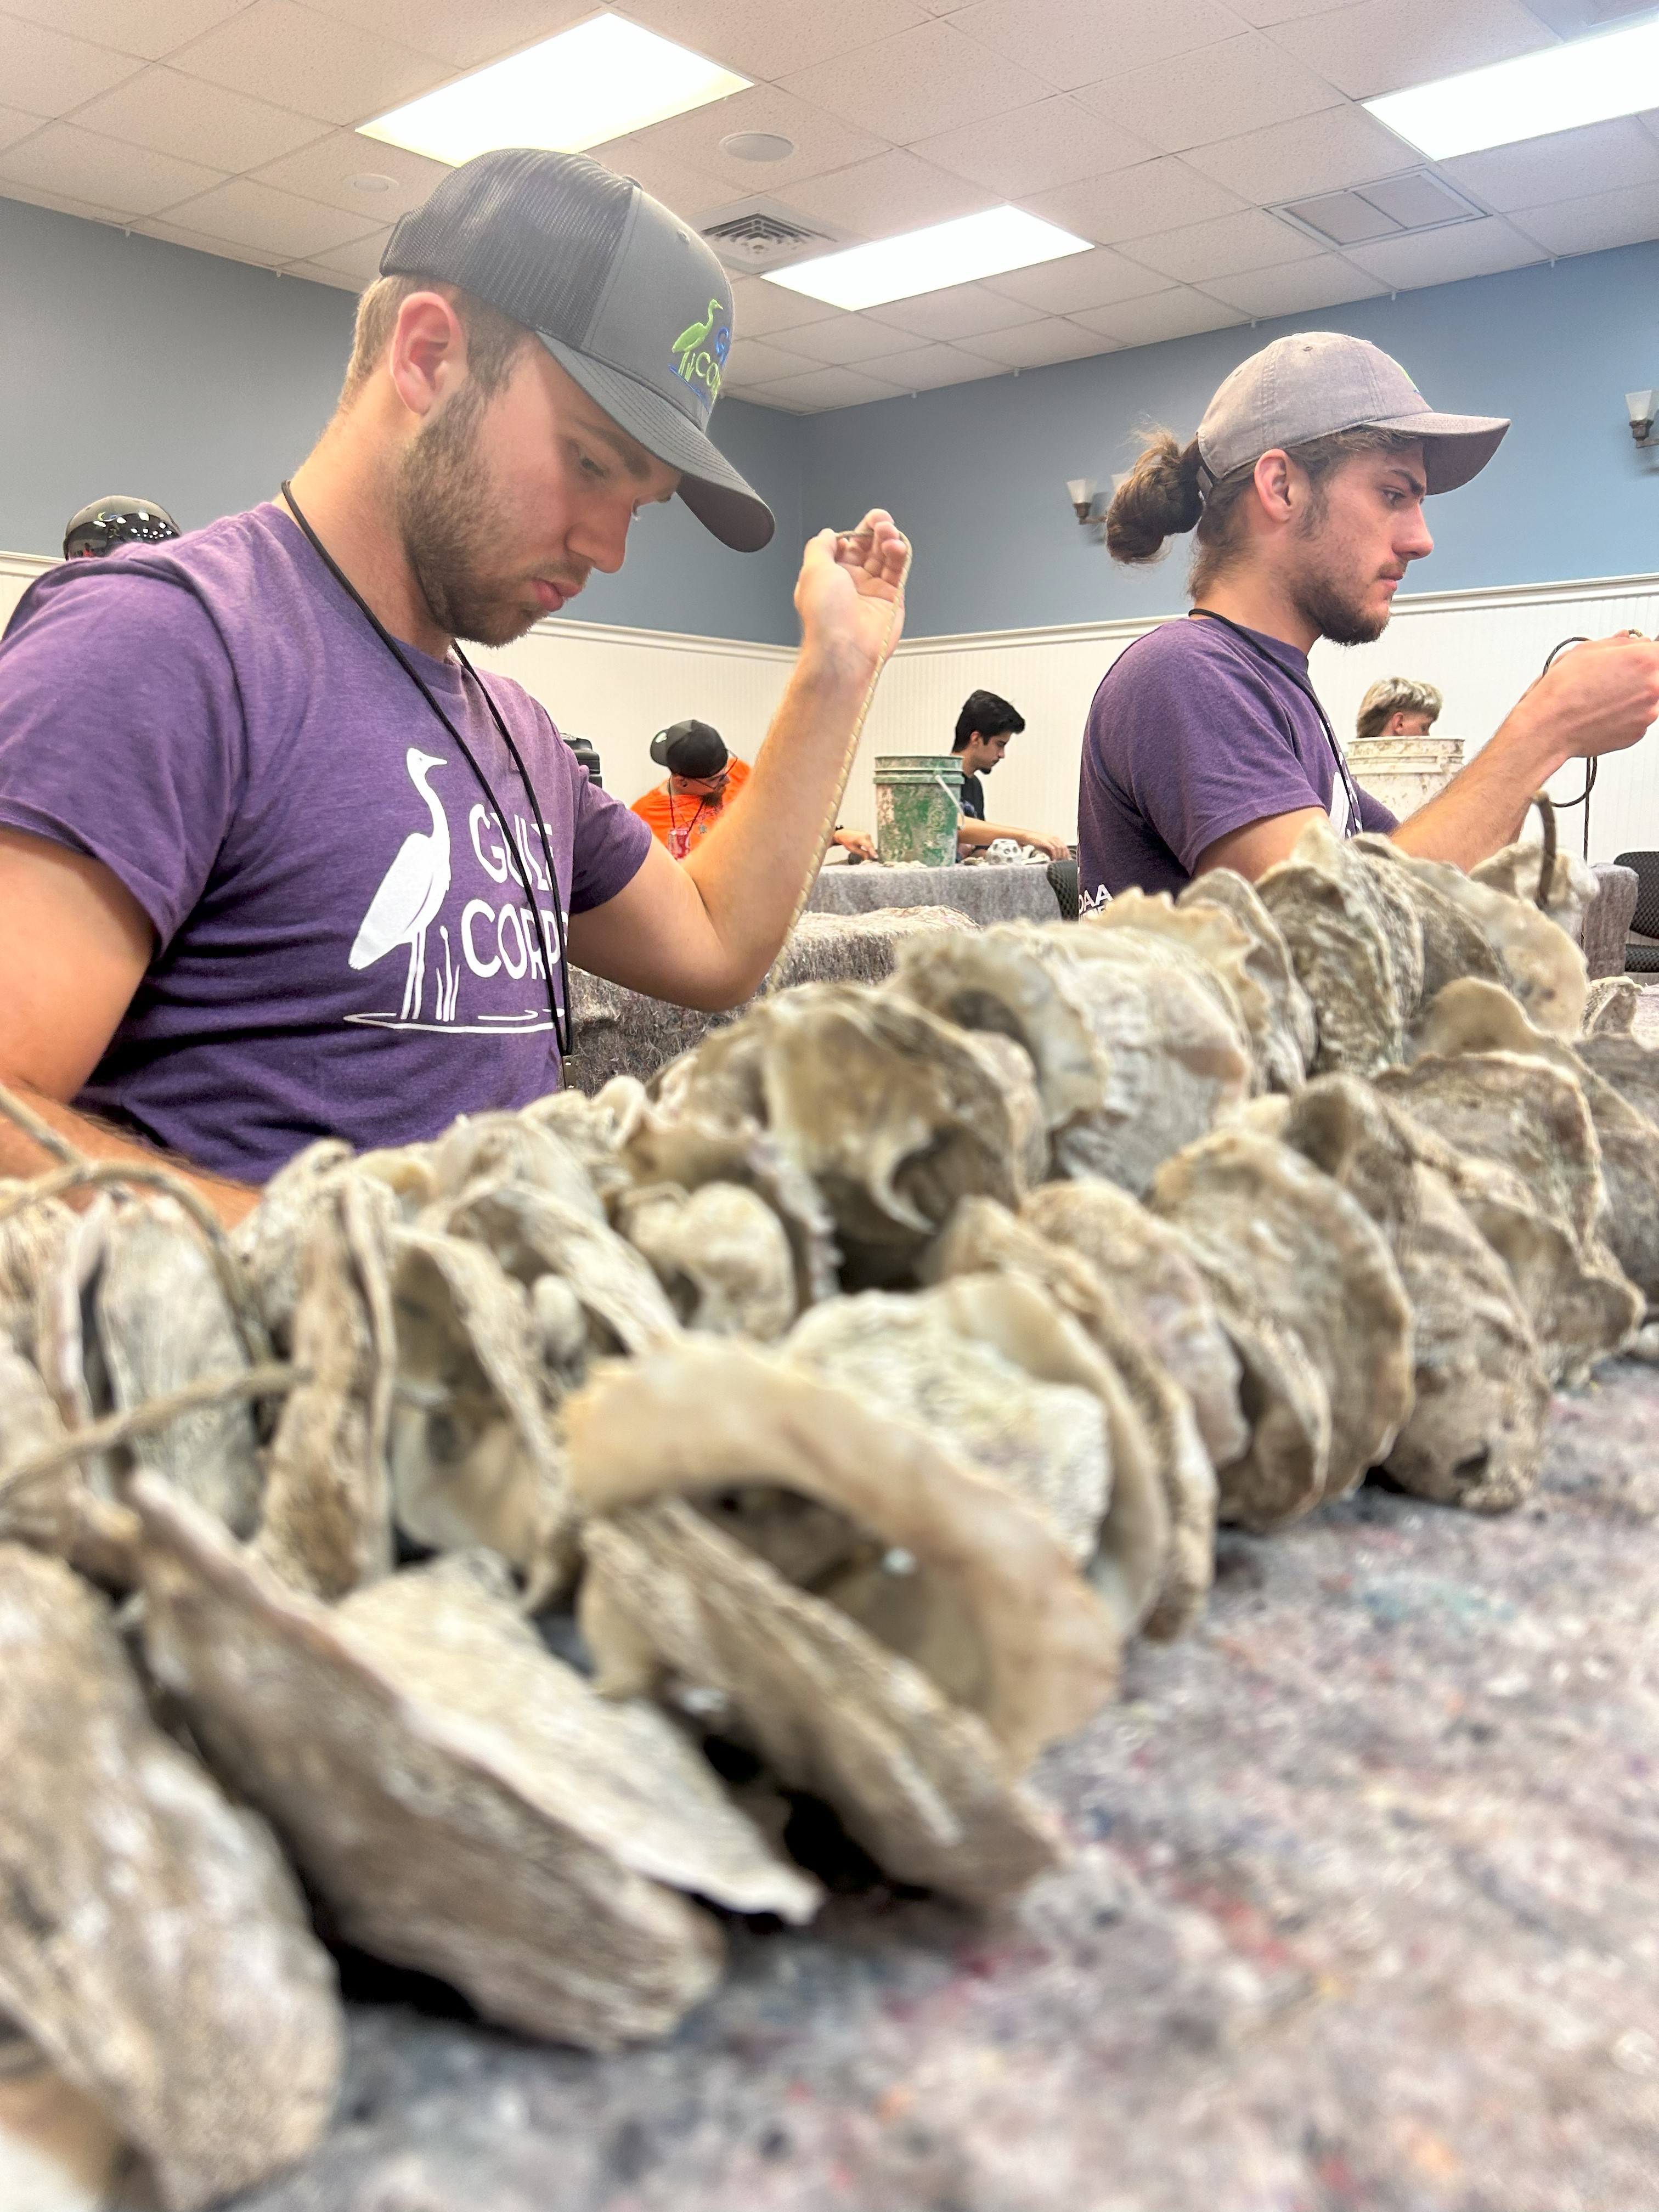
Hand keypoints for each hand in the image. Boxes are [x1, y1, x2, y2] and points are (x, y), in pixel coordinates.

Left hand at [793, 509, 908, 682]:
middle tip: (881, 522)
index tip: (863, 525)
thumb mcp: (812, 569)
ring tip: (890, 534)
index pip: (847, 544)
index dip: (856, 531)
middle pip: (868, 547)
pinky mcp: (891, 600)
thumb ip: (819, 545)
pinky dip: (900, 555)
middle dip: (876, 530)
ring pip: (885, 556)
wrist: (844, 650)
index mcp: (829, 575)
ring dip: (889, 539)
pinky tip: (897, 546)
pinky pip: (899, 571)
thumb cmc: (824, 618)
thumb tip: (827, 533)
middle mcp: (851, 583)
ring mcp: (872, 591)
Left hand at [833, 828, 876, 859]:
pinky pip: (870, 843)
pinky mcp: (868, 835)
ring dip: (870, 850)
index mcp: (861, 838)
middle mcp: (865, 835)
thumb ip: (861, 853)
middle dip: (871, 853)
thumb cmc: (847, 841)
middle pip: (871, 846)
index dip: (872, 852)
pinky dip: (869, 847)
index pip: (868, 846)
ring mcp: (867, 835)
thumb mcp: (853, 849)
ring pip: (871, 845)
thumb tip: (867, 858)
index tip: (876, 857)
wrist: (844, 834)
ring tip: (868, 856)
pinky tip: (867, 851)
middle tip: (870, 860)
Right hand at [1028, 831, 1071, 860]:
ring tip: (1057, 861)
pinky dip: (1054, 855)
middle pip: (1063, 848)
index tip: (1067, 860)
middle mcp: (1054, 838)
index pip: (1065, 846)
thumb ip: (1051, 853)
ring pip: (1059, 848)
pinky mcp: (1045, 842)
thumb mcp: (1046, 848)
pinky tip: (1053, 859)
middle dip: (1064, 856)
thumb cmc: (1037, 842)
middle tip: (1062, 862)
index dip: (1067, 854)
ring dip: (1059, 856)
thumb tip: (1055, 860)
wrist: (1029, 837)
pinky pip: (1052, 849)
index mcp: (1056, 839)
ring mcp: (1050, 839)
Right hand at [1511, 631, 1658, 761]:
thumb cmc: (1563, 691)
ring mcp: (1648, 713)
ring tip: (1605, 695)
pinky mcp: (1637, 733)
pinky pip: (1638, 718)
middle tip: (1617, 675)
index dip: (1644, 651)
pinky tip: (1603, 711)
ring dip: (1634, 694)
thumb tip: (1628, 640)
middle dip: (1642, 673)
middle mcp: (1653, 687)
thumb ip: (1617, 643)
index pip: (1657, 649)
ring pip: (1650, 697)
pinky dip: (1625, 714)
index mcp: (1646, 660)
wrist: (1550, 726)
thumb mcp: (1587, 651)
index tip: (1637, 654)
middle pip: (1656, 675)